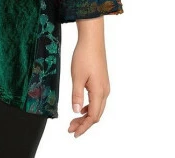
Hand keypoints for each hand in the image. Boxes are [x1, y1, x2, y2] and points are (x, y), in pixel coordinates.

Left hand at [68, 17, 109, 137]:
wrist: (92, 40)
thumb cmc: (84, 56)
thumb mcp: (77, 77)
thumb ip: (76, 95)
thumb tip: (75, 111)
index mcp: (99, 92)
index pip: (92, 117)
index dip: (83, 127)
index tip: (73, 133)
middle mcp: (105, 91)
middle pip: (96, 115)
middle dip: (83, 124)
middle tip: (70, 129)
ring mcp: (104, 86)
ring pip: (97, 108)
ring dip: (85, 116)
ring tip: (73, 120)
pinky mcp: (101, 82)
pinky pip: (97, 100)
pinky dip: (88, 107)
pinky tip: (80, 107)